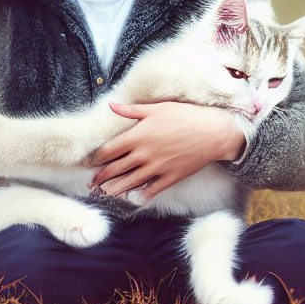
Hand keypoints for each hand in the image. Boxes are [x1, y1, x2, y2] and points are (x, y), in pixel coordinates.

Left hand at [89, 101, 245, 200]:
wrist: (214, 132)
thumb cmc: (187, 115)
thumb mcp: (158, 107)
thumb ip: (132, 110)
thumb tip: (111, 105)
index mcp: (139, 135)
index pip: (109, 150)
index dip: (96, 157)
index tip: (90, 161)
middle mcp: (144, 154)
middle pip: (114, 169)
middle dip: (100, 176)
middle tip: (91, 182)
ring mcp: (156, 168)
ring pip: (128, 182)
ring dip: (112, 189)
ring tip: (103, 193)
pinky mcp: (169, 177)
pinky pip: (150, 190)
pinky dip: (138, 196)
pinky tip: (131, 198)